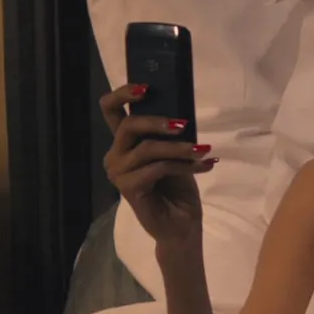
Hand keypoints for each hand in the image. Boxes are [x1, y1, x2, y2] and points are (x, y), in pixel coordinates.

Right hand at [100, 84, 217, 246]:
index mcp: (123, 144)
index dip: (123, 93)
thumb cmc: (177, 190)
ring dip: (179, 148)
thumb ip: (170, 133)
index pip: (110, 110)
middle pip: (128, 125)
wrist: (181, 227)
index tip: (146, 86)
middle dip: (158, 122)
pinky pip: (157, 168)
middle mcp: (115, 156)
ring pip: (147, 148)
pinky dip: (182, 165)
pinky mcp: (129, 189)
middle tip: (185, 125)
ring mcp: (119, 174)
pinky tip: (203, 166)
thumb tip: (182, 110)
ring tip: (203, 151)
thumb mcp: (176, 153)